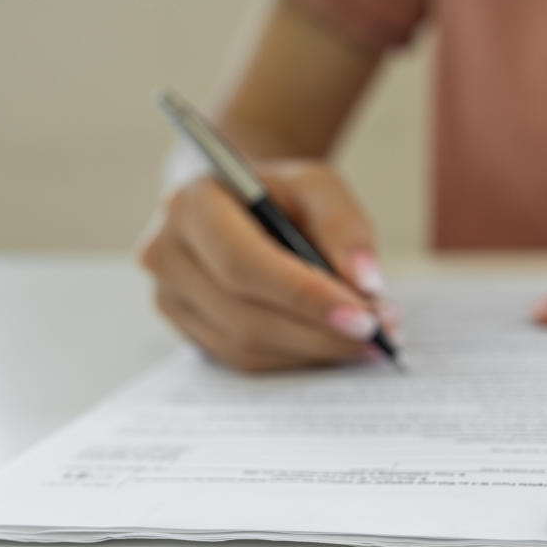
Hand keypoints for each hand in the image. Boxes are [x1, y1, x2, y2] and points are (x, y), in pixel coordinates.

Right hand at [139, 161, 397, 371]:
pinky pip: (244, 359)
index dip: (304, 297)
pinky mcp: (186, 328)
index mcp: (192, 205)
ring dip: (313, 350)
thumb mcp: (316, 186)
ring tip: (368, 341)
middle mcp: (166, 253)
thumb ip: (345, 226)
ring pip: (245, 346)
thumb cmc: (279, 192)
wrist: (239, 202)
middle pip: (244, 315)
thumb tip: (367, 284)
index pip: (244, 264)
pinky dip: (295, 358)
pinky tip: (333, 344)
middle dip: (319, 331)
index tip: (364, 318)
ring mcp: (169, 297)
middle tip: (379, 334)